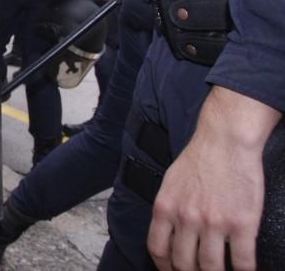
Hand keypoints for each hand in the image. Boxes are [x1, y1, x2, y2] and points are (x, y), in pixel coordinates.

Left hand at [148, 87, 280, 270]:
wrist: (225, 141)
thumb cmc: (198, 160)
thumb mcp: (169, 184)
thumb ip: (168, 211)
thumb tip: (168, 236)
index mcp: (165, 208)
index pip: (157, 249)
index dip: (164, 267)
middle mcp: (186, 218)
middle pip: (183, 264)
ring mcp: (214, 223)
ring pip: (211, 267)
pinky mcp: (242, 224)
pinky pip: (242, 261)